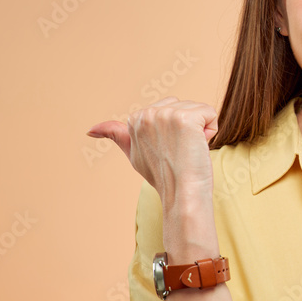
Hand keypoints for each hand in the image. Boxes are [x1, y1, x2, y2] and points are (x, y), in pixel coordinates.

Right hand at [87, 97, 217, 207]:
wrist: (182, 195)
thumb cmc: (164, 177)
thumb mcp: (134, 154)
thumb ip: (117, 136)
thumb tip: (90, 130)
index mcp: (134, 119)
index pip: (169, 108)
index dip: (175, 131)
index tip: (167, 150)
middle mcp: (147, 114)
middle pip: (183, 105)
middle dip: (188, 127)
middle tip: (179, 151)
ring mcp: (165, 115)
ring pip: (198, 109)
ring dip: (201, 130)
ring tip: (188, 151)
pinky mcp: (185, 119)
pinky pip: (210, 113)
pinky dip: (211, 130)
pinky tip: (199, 147)